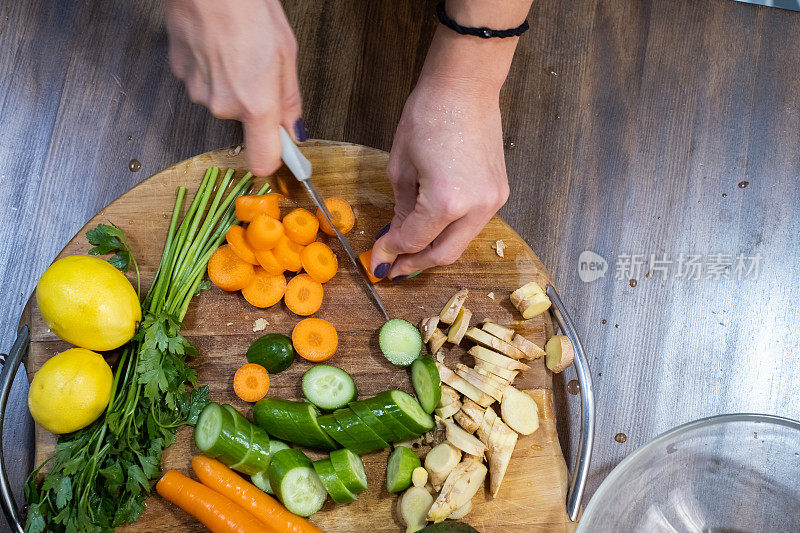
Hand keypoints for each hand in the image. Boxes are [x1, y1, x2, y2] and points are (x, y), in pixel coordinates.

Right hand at [166, 0, 303, 175]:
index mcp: (256, 104)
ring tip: (238, 48)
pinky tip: (218, 44)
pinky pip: (204, 82)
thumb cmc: (246, 7)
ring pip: (223, 100)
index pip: (263, 161)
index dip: (275, 156)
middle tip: (261, 65)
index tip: (285, 149)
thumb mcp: (286, 53)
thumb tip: (295, 129)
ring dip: (232, 82)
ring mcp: (199, 92)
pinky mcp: (180, 75)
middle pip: (245, 121)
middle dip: (255, 100)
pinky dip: (212, 68)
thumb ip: (289, 99)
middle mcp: (224, 106)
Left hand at [371, 75, 509, 279]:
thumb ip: (400, 210)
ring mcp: (493, 202)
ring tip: (408, 251)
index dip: (391, 254)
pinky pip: (472, 226)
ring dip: (433, 250)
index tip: (375, 261)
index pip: (414, 240)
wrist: (465, 86)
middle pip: (443, 254)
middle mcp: (475, 208)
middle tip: (391, 269)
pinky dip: (450, 233)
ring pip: (460, 243)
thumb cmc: (429, 115)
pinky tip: (431, 230)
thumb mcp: (401, 167)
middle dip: (414, 265)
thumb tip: (396, 237)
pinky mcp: (499, 193)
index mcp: (446, 201)